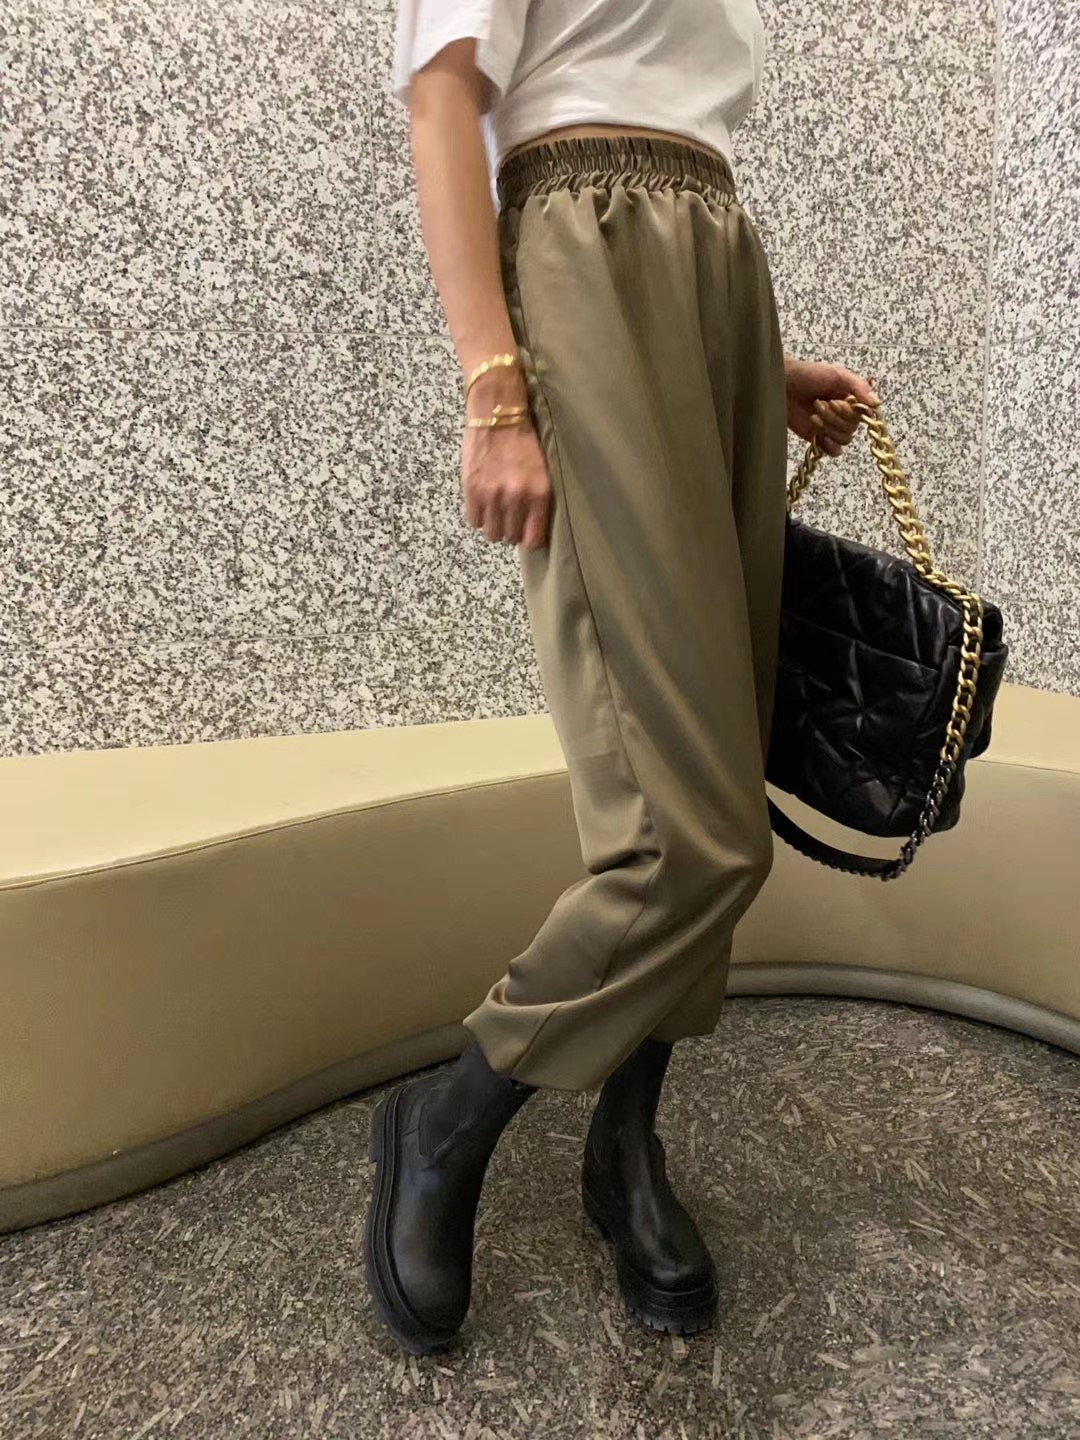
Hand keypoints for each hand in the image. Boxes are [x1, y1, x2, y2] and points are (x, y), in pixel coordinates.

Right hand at [461, 418, 551, 548]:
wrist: (498, 413)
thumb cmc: (522, 439)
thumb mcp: (541, 470)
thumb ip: (537, 500)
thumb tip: (530, 527)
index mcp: (538, 493)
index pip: (533, 538)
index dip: (529, 540)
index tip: (525, 534)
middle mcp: (516, 497)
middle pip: (511, 537)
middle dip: (511, 531)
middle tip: (509, 519)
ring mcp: (492, 495)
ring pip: (492, 533)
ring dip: (494, 526)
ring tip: (495, 512)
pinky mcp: (472, 489)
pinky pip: (474, 520)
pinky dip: (478, 517)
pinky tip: (483, 504)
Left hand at [784, 357, 880, 457]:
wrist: (780, 384)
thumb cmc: (807, 374)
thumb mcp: (837, 374)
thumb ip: (858, 387)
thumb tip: (876, 403)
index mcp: (851, 398)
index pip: (863, 414)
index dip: (850, 412)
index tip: (836, 402)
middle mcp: (844, 413)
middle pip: (853, 428)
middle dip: (834, 417)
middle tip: (819, 404)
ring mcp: (831, 426)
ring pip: (844, 438)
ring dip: (829, 428)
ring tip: (814, 415)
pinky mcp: (818, 437)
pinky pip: (834, 451)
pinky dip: (830, 447)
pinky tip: (822, 437)